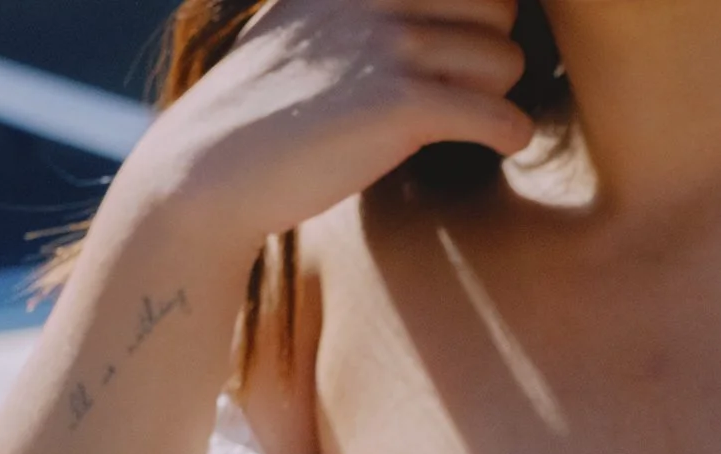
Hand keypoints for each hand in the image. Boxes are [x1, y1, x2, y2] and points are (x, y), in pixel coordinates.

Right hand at [111, 0, 536, 261]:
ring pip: (508, 59)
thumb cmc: (265, 108)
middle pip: (499, 7)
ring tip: (466, 120)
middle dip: (493, 52)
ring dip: (499, 96)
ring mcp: (386, 44)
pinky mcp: (399, 104)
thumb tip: (420, 12)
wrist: (210, 170)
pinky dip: (510, 134)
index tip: (463, 50)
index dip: (478, 13)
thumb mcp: (306, 24)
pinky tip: (497, 144)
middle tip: (465, 91)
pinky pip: (501, 114)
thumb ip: (357, 7)